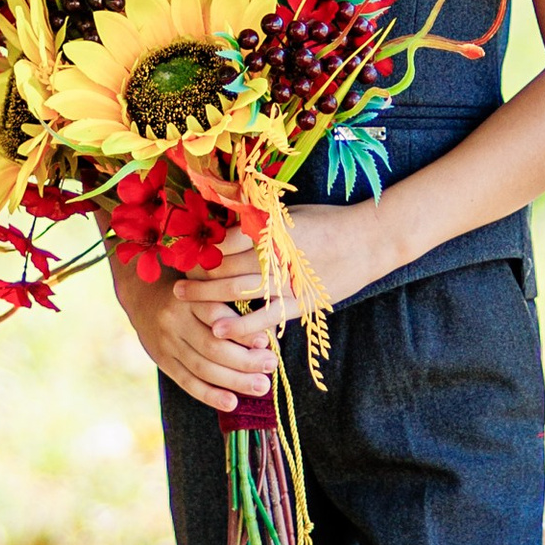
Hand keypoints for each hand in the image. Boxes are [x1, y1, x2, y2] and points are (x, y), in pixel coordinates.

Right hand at [111, 251, 275, 414]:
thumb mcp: (203, 283)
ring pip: (202, 368)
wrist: (142, 295)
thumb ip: (227, 298)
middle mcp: (175, 320)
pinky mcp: (163, 361)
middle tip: (271, 365)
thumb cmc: (188, 290)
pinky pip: (187, 382)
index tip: (267, 341)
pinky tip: (231, 403)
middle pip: (212, 346)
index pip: (218, 316)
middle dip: (245, 360)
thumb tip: (265, 331)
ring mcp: (167, 343)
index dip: (242, 331)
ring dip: (234, 381)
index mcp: (189, 297)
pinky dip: (210, 395)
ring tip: (261, 387)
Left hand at [120, 202, 393, 413]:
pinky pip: (265, 316)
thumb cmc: (329, 222)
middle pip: (224, 264)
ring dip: (207, 295)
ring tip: (184, 298)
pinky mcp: (300, 301)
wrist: (370, 239)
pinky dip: (241, 323)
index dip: (201, 247)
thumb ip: (260, 222)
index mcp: (270, 229)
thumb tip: (227, 226)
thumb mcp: (290, 215)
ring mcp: (287, 279)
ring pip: (237, 289)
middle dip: (197, 271)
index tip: (182, 251)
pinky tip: (219, 329)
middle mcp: (275, 253)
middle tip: (174, 276)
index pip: (224, 239)